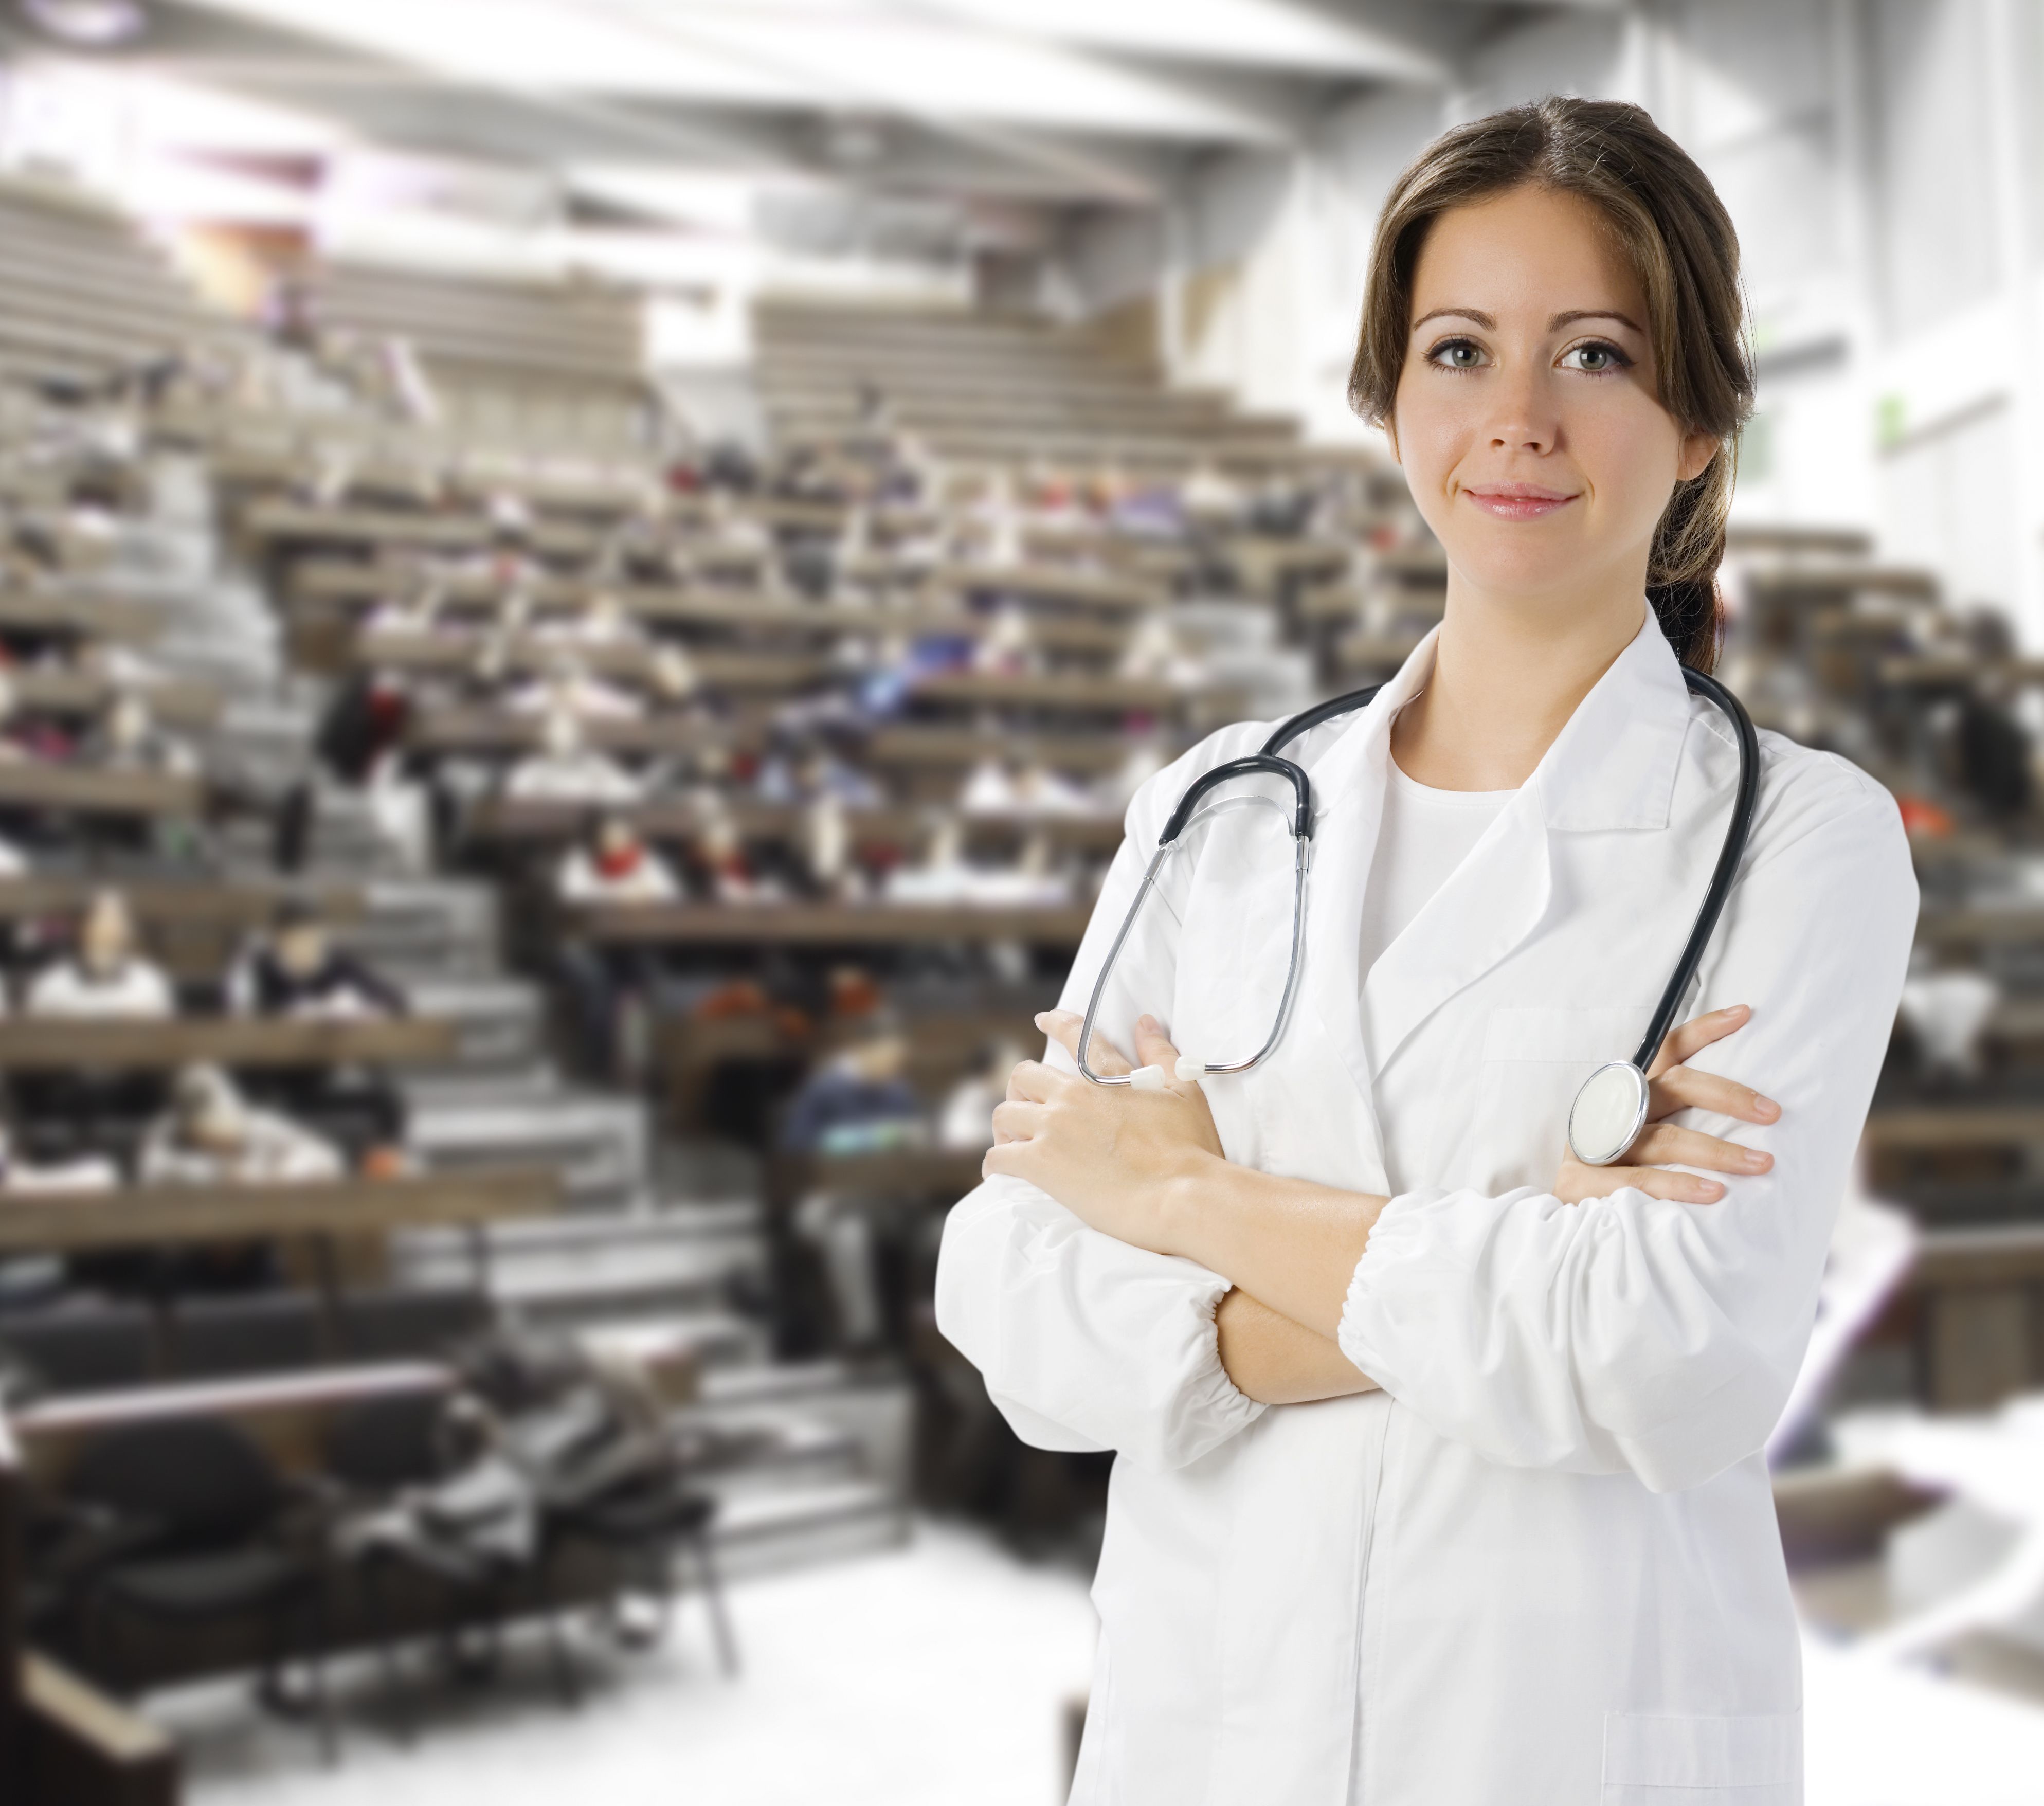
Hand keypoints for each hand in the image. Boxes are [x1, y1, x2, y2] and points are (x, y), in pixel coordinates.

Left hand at [982, 1009, 1221, 1251]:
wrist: (1181, 1196)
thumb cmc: (1190, 1149)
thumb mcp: (1184, 1091)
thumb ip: (1160, 1053)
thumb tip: (1144, 1022)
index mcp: (1106, 1076)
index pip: (1075, 1036)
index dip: (1055, 1023)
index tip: (1042, 1020)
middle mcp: (1073, 1096)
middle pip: (1023, 1076)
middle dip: (1021, 1089)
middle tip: (1029, 1108)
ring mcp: (1053, 1129)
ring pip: (1004, 1114)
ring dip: (1006, 1126)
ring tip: (1014, 1142)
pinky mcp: (1040, 1164)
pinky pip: (998, 1156)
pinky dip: (994, 1163)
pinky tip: (999, 1171)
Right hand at [1553, 1003, 1779, 1204]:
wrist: (1559, 1224)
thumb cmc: (1615, 1178)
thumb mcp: (1643, 1141)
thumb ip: (1680, 1124)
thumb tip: (1750, 1118)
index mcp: (1630, 1093)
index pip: (1667, 1051)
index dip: (1703, 1030)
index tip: (1744, 1014)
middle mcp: (1614, 1110)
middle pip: (1675, 1086)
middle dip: (1727, 1095)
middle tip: (1772, 1112)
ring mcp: (1596, 1144)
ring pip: (1666, 1139)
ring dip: (1717, 1151)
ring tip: (1760, 1164)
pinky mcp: (1584, 1181)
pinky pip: (1641, 1180)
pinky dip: (1679, 1185)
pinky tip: (1714, 1193)